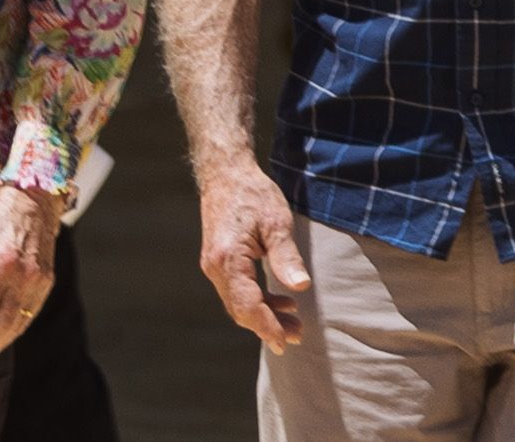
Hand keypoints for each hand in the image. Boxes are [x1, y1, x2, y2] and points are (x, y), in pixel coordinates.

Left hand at [0, 182, 59, 363]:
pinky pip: (31, 312)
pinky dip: (17, 328)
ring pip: (19, 321)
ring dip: (1, 342)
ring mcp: (39, 281)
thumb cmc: (0, 214)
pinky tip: (5, 336)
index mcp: (1, 262)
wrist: (37, 198)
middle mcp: (23, 275)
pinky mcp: (47, 281)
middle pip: (3, 320)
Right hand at [192, 150, 310, 348]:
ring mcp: (214, 265)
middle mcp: (215, 266)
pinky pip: (236, 291)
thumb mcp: (276, 222)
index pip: (247, 306)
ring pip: (238, 303)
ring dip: (264, 315)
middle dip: (269, 326)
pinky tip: (280, 299)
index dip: (268, 327)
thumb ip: (287, 256)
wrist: (226, 173)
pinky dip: (257, 300)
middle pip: (241, 310)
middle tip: (298, 335)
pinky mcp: (219, 261)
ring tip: (294, 321)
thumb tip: (301, 287)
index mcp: (228, 259)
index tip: (287, 342)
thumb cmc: (253, 193)